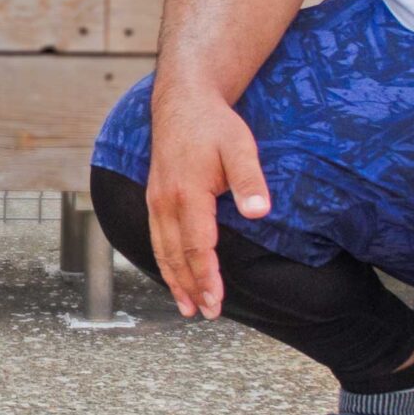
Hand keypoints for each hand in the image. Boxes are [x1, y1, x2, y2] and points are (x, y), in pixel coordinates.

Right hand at [145, 75, 270, 319]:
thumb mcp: (239, 146)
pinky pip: (156, 238)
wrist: (182, 101)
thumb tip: (260, 211)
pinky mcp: (153, 198)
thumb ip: (249, 180)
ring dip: (173, 280)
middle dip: (190, 287)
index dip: (207, 277)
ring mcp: (155, 200)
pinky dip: (164, 262)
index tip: (216, 301)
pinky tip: (173, 275)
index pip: (197, 246)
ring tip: (186, 307)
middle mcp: (164, 201)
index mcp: (187, 193)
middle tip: (206, 313)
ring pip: (161, 250)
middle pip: (175, 255)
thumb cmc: (214, 124)